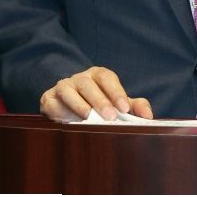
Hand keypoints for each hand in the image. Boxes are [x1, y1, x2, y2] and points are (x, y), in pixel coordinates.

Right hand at [39, 66, 153, 121]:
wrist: (69, 106)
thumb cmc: (99, 104)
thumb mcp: (118, 104)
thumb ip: (134, 106)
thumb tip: (148, 116)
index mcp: (98, 75)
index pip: (107, 78)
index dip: (116, 92)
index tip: (124, 108)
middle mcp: (80, 78)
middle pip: (88, 84)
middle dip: (100, 100)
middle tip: (110, 116)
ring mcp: (63, 86)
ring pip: (68, 90)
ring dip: (78, 104)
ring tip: (88, 117)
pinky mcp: (49, 98)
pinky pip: (51, 102)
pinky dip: (58, 110)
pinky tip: (65, 121)